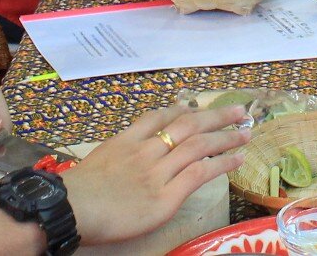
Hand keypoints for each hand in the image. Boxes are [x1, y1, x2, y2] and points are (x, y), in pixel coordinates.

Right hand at [65, 104, 249, 243]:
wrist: (71, 208)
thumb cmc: (77, 192)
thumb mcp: (97, 160)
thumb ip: (119, 153)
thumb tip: (131, 152)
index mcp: (127, 141)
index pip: (159, 117)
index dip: (181, 110)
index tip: (196, 107)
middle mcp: (146, 151)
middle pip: (187, 125)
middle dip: (215, 116)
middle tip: (237, 110)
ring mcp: (158, 172)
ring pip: (198, 145)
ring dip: (225, 136)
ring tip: (245, 132)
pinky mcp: (166, 196)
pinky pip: (200, 173)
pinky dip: (222, 163)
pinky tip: (236, 159)